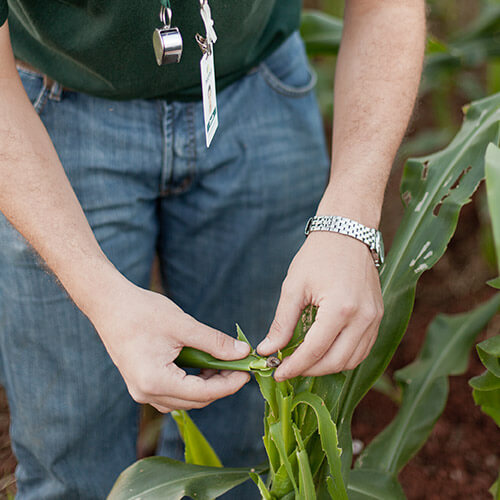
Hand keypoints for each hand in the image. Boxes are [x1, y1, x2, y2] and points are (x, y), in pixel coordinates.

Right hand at [88, 277, 250, 412]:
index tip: (248, 372)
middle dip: (221, 385)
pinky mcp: (141, 383)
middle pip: (195, 400)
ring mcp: (141, 391)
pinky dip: (191, 383)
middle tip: (239, 366)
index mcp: (156, 381)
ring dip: (207, 385)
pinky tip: (203, 365)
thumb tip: (242, 352)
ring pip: (185, 399)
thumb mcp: (184, 325)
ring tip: (223, 363)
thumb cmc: (142, 311)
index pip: (203, 393)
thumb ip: (214, 342)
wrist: (109, 304)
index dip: (229, 384)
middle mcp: (146, 393)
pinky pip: (172, 393)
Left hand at [257, 231, 382, 380]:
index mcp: (340, 309)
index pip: (314, 351)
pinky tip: (324, 352)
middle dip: (309, 370)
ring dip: (327, 367)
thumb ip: (281, 322)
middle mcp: (363, 318)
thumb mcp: (293, 287)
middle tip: (288, 368)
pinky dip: (343, 357)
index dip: (294, 366)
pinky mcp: (378, 317)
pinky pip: (362, 349)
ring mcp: (375, 319)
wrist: (347, 233)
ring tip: (304, 362)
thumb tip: (267, 349)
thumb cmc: (317, 256)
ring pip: (352, 360)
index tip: (277, 372)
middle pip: (335, 362)